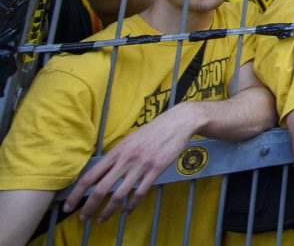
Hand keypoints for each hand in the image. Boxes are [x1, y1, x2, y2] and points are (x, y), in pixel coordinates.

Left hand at [63, 103, 199, 222]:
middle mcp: (125, 160)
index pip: (90, 176)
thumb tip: (101, 173)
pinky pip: (140, 192)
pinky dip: (131, 205)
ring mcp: (141, 165)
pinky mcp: (155, 170)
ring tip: (102, 219)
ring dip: (108, 210)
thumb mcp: (129, 140)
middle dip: (89, 207)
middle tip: (83, 218)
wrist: (175, 123)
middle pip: (101, 188)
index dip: (77, 193)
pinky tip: (126, 212)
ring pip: (119, 194)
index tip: (69, 206)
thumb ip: (115, 156)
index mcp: (116, 152)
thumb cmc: (151, 131)